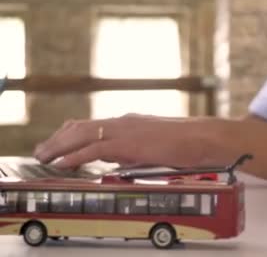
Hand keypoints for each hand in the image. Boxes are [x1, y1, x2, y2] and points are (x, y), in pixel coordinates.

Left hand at [34, 113, 210, 168]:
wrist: (204, 137)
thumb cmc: (188, 143)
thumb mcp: (155, 145)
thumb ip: (133, 150)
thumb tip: (116, 160)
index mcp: (130, 122)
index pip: (93, 125)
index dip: (70, 134)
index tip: (57, 143)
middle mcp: (124, 122)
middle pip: (80, 126)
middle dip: (58, 139)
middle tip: (43, 151)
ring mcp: (125, 129)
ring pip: (81, 134)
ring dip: (59, 146)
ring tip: (45, 156)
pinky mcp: (129, 142)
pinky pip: (94, 148)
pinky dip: (74, 155)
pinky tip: (63, 163)